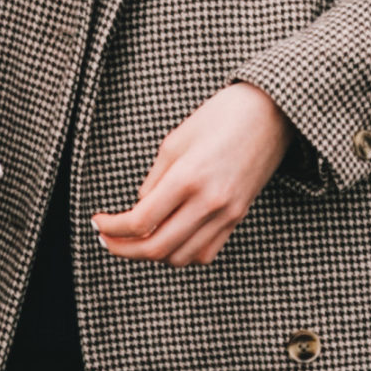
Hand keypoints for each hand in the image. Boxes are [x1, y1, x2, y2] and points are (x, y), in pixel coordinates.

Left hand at [92, 83, 290, 269]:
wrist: (272, 113)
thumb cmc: (221, 117)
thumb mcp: (175, 140)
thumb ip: (154, 180)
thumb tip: (140, 209)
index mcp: (188, 178)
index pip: (140, 221)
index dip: (112, 228)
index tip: (98, 222)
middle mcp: (209, 203)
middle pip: (157, 248)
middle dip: (123, 249)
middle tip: (107, 239)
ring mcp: (227, 214)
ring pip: (180, 257)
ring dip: (152, 254)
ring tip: (135, 240)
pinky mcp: (238, 218)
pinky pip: (205, 253)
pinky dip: (182, 253)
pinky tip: (169, 239)